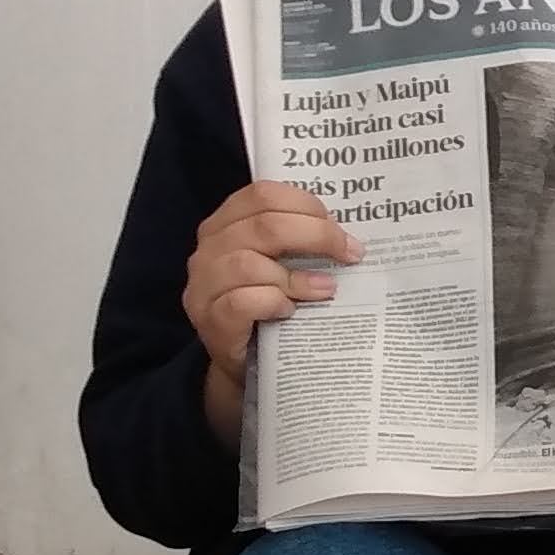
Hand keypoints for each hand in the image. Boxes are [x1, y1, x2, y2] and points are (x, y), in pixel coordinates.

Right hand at [181, 180, 358, 443]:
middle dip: (316, 236)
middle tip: (351, 254)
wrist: (247, 361)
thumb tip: (351, 235)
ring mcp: (204, 285)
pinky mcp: (209, 320)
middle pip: (263, 225)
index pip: (262, 194)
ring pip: (248, 264)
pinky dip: (273, 302)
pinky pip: (241, 302)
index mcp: (227, 223)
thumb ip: (301, 240)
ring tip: (327, 289)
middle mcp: (209, 249)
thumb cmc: (271, 303)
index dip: (306, 205)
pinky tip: (291, 311)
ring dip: (296, 277)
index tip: (340, 226)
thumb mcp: (283, 264)